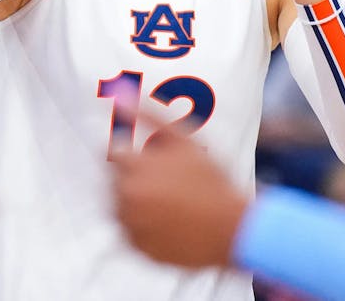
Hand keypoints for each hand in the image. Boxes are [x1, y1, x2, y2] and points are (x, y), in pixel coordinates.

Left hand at [110, 91, 248, 267]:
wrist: (232, 230)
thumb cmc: (212, 181)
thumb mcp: (184, 141)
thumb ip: (148, 115)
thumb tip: (120, 95)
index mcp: (134, 168)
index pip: (112, 153)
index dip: (131, 154)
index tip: (148, 159)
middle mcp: (126, 198)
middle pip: (114, 180)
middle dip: (134, 177)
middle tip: (166, 181)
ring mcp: (131, 226)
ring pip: (120, 206)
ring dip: (136, 201)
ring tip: (170, 201)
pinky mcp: (138, 249)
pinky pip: (130, 232)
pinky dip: (143, 225)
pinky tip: (169, 220)